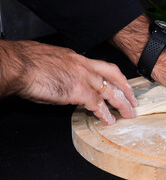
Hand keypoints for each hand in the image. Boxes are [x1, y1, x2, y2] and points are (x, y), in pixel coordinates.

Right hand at [0, 40, 136, 124]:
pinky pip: (97, 105)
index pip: (104, 68)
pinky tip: (108, 121)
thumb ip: (65, 72)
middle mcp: (84, 66)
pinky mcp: (78, 91)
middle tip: (133, 101)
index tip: (122, 85)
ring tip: (128, 114)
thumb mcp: (52, 62)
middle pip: (114, 77)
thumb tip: (67, 82)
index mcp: (77, 59)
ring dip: (121, 104)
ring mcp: (83, 78)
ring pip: (110, 91)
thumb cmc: (28, 62)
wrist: (18, 65)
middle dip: (126, 90)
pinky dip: (104, 114)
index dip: (116, 78)